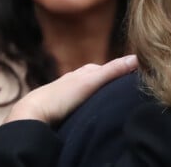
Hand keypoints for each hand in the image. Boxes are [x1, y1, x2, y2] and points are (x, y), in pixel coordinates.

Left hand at [5, 54, 137, 124]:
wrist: (33, 113)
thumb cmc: (62, 94)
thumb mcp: (92, 80)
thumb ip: (114, 70)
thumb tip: (137, 58)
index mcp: (86, 70)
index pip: (108, 68)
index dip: (121, 70)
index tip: (135, 74)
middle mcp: (77, 78)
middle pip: (99, 78)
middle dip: (110, 82)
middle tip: (126, 88)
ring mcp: (69, 92)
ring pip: (89, 90)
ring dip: (99, 94)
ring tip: (111, 100)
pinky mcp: (62, 107)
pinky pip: (81, 102)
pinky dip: (88, 103)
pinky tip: (91, 110)